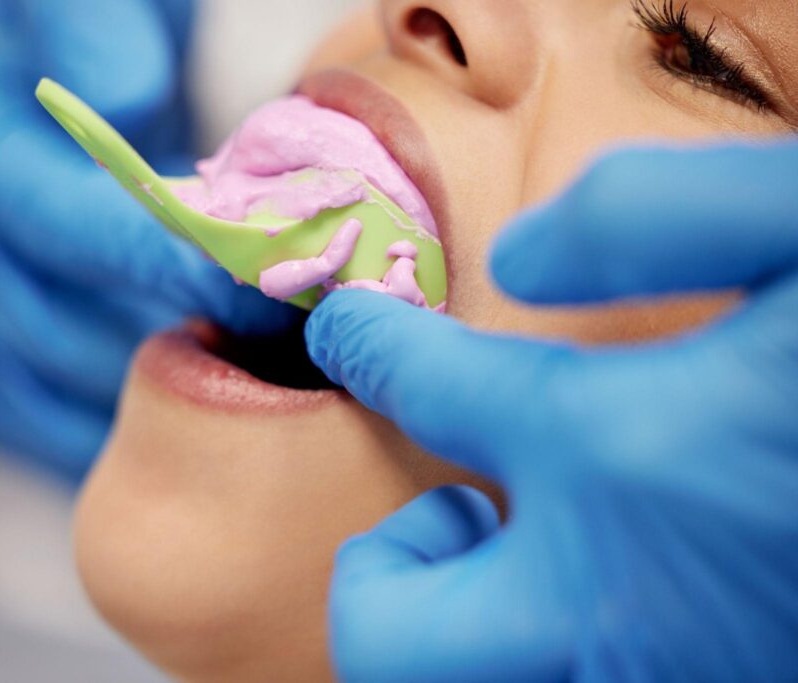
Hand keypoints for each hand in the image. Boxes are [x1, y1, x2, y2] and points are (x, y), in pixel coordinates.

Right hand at [0, 0, 292, 479]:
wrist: (2, 81)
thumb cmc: (56, 35)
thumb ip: (93, 26)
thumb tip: (120, 100)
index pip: (79, 234)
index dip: (182, 270)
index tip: (275, 288)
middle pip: (68, 335)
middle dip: (183, 349)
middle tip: (283, 356)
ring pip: (55, 396)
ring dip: (152, 400)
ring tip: (246, 390)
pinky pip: (32, 430)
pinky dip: (107, 435)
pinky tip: (181, 420)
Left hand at [305, 141, 797, 681]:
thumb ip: (663, 213)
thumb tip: (524, 260)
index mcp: (631, 453)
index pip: (421, 389)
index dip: (370, 348)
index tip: (349, 333)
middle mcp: (619, 604)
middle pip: (385, 635)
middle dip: (387, 573)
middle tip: (454, 509)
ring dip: (463, 621)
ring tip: (537, 550)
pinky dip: (548, 640)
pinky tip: (630, 581)